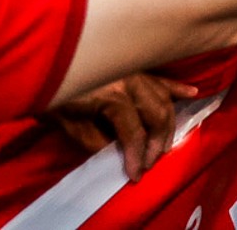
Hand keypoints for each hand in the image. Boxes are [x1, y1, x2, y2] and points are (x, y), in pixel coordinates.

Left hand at [48, 74, 199, 180]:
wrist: (44, 62)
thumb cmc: (52, 95)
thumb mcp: (68, 125)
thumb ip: (95, 141)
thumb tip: (118, 152)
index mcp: (113, 96)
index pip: (134, 132)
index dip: (136, 155)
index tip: (136, 175)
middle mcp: (131, 81)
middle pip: (157, 115)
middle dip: (156, 143)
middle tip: (151, 163)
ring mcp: (135, 72)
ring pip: (163, 99)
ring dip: (167, 124)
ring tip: (164, 145)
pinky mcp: (134, 68)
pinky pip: (161, 78)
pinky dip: (177, 88)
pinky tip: (192, 93)